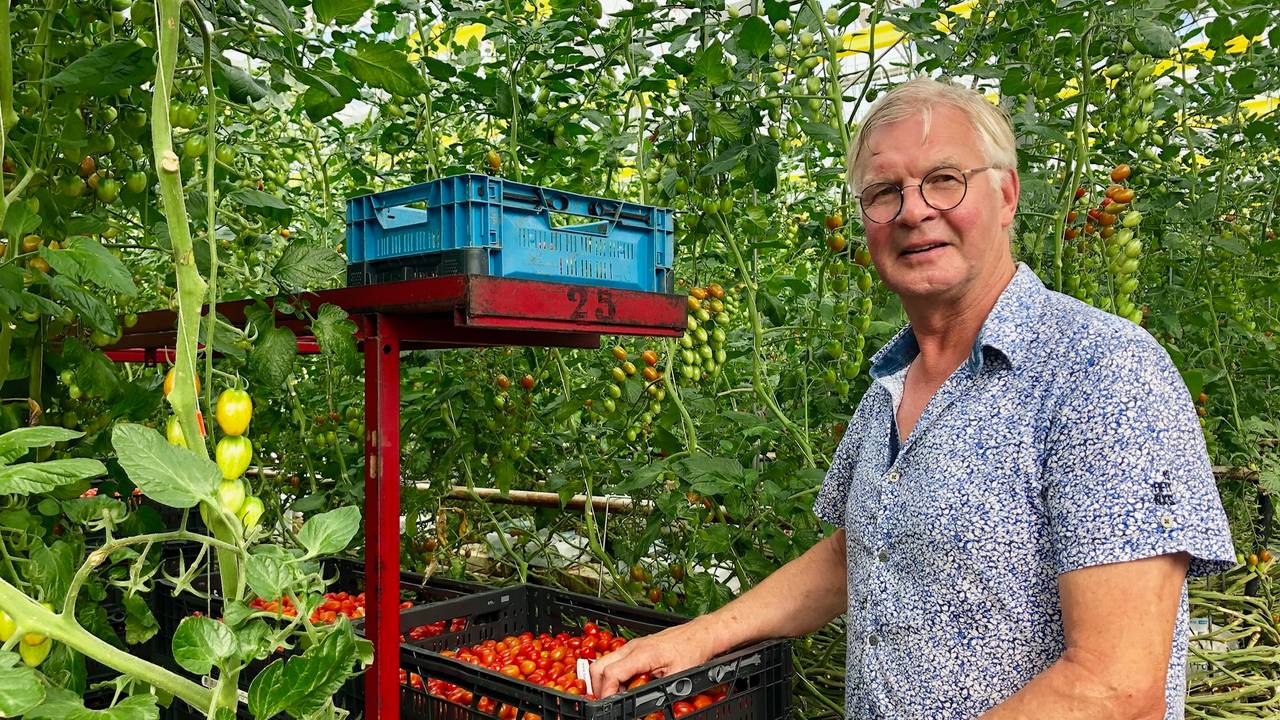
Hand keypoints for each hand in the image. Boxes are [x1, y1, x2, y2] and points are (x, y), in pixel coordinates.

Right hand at [590, 619, 718, 697]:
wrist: (699, 635)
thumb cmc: (691, 649)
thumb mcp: (676, 676)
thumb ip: (656, 689)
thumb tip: (643, 702)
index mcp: (641, 654)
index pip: (611, 673)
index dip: (606, 692)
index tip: (608, 704)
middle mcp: (632, 648)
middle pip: (599, 666)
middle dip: (598, 687)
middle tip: (607, 702)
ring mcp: (632, 647)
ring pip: (605, 663)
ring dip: (606, 682)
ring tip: (619, 696)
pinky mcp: (635, 649)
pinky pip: (615, 662)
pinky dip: (615, 676)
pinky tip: (627, 686)